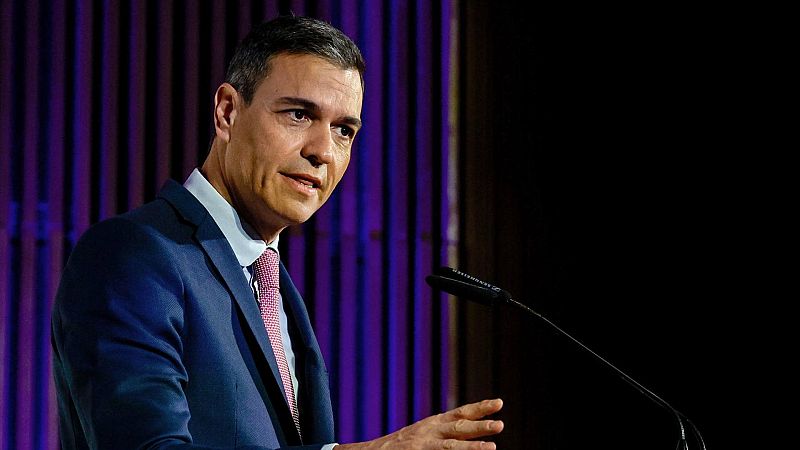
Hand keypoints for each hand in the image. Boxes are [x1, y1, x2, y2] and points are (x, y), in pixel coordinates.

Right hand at [337, 398, 503, 448]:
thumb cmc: (402, 444)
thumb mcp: (425, 432)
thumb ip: (446, 431)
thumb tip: (473, 432)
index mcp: (434, 423)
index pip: (461, 412)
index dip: (480, 407)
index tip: (498, 403)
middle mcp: (430, 431)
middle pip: (458, 426)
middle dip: (480, 425)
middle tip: (500, 425)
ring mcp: (423, 444)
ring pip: (451, 446)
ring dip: (472, 447)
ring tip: (491, 448)